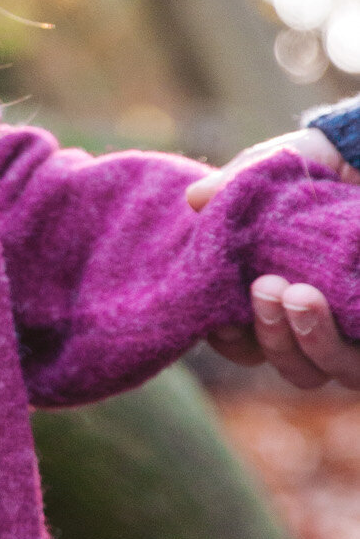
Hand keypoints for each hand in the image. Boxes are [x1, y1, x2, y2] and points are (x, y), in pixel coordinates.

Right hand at [185, 128, 359, 386]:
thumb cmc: (312, 170)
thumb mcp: (271, 171)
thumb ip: (235, 185)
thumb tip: (195, 199)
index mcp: (273, 301)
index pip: (244, 342)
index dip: (229, 340)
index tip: (220, 318)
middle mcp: (315, 326)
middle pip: (289, 364)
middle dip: (272, 335)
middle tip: (267, 287)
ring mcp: (355, 331)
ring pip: (330, 368)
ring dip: (312, 341)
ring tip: (304, 294)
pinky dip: (349, 335)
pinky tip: (345, 297)